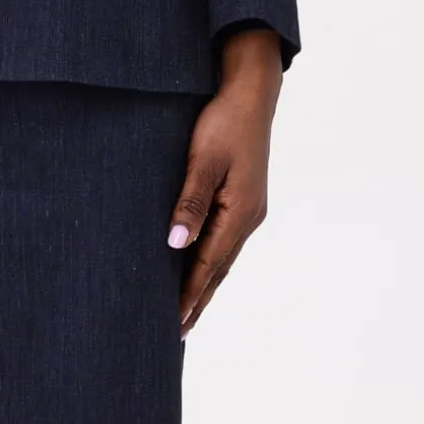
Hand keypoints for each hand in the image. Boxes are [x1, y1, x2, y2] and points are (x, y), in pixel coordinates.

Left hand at [167, 28, 282, 336]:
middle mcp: (247, 217)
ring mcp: (248, 208)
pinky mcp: (244, 197)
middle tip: (177, 332)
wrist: (250, 92)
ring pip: (223, 255)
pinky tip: (200, 264)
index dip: (190, 295)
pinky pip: (225, 238)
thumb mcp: (203, 159)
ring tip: (187, 308)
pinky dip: (212, 259)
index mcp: (239, 213)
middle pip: (219, 269)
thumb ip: (190, 202)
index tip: (173, 324)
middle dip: (198, 299)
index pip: (208, 265)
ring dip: (205, 282)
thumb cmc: (223, 121)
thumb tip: (176, 244)